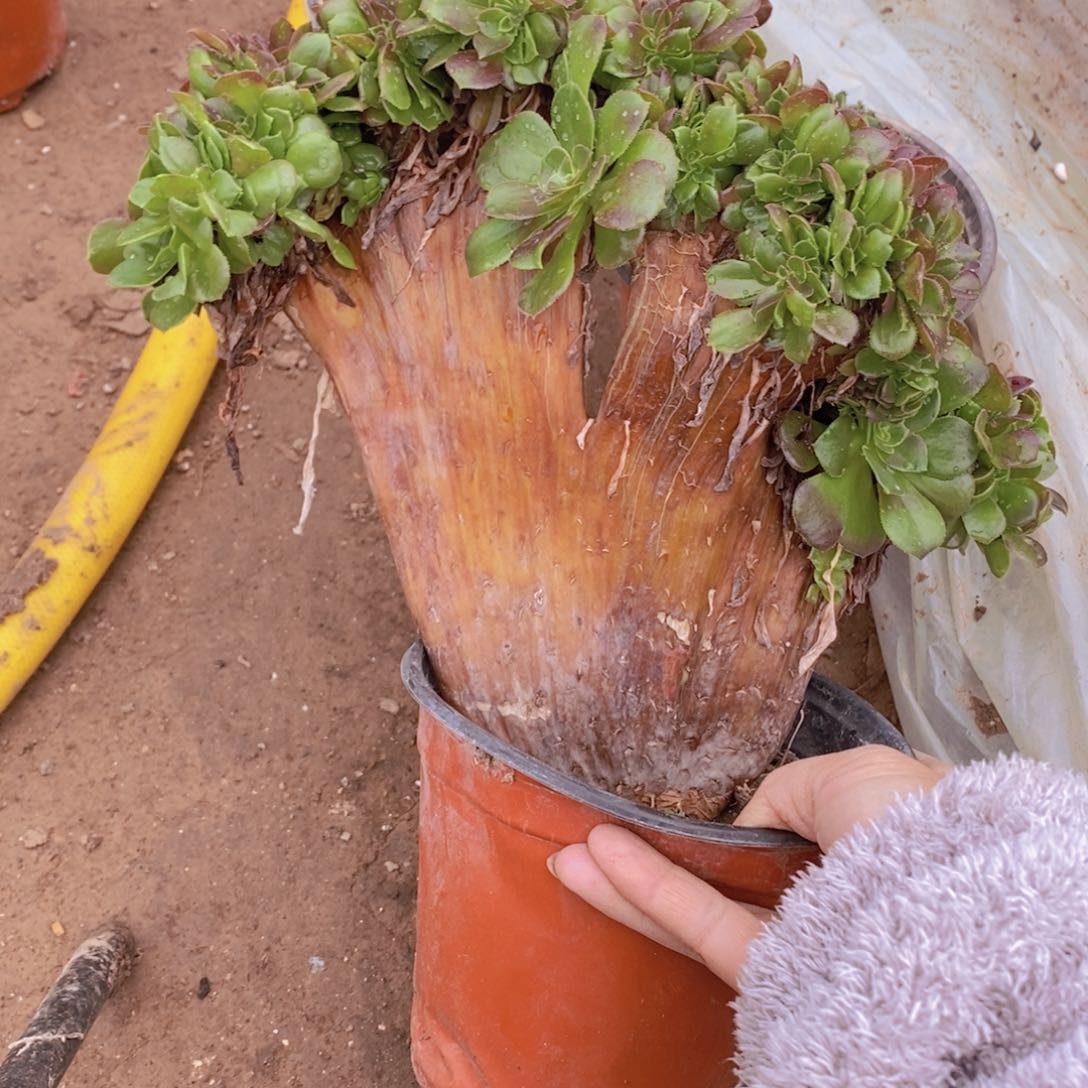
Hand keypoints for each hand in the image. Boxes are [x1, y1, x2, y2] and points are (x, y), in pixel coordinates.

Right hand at [547, 745, 947, 989]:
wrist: (949, 903)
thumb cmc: (913, 825)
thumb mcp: (854, 774)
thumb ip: (786, 793)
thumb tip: (748, 828)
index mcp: (864, 844)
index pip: (785, 831)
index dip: (727, 822)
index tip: (677, 806)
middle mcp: (830, 896)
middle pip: (723, 876)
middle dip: (655, 855)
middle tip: (597, 832)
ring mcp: (800, 940)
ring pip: (700, 907)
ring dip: (630, 879)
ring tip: (568, 856)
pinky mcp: (774, 976)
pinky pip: (702, 929)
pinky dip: (649, 896)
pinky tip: (598, 864)